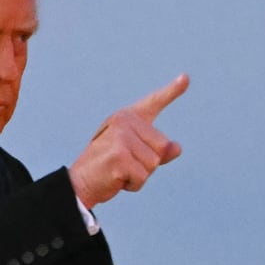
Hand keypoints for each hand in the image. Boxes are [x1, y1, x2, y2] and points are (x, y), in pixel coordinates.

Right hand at [68, 73, 189, 208]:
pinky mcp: (119, 157)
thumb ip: (156, 150)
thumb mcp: (134, 156)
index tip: (185, 79)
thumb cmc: (106, 169)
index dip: (171, 92)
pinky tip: (116, 180)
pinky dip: (133, 185)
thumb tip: (177, 148)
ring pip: (153, 164)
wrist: (78, 184)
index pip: (153, 103)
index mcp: (126, 118)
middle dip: (147, 164)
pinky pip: (142, 177)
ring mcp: (121, 138)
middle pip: (162, 147)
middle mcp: (124, 122)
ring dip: (139, 176)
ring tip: (119, 172)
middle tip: (124, 165)